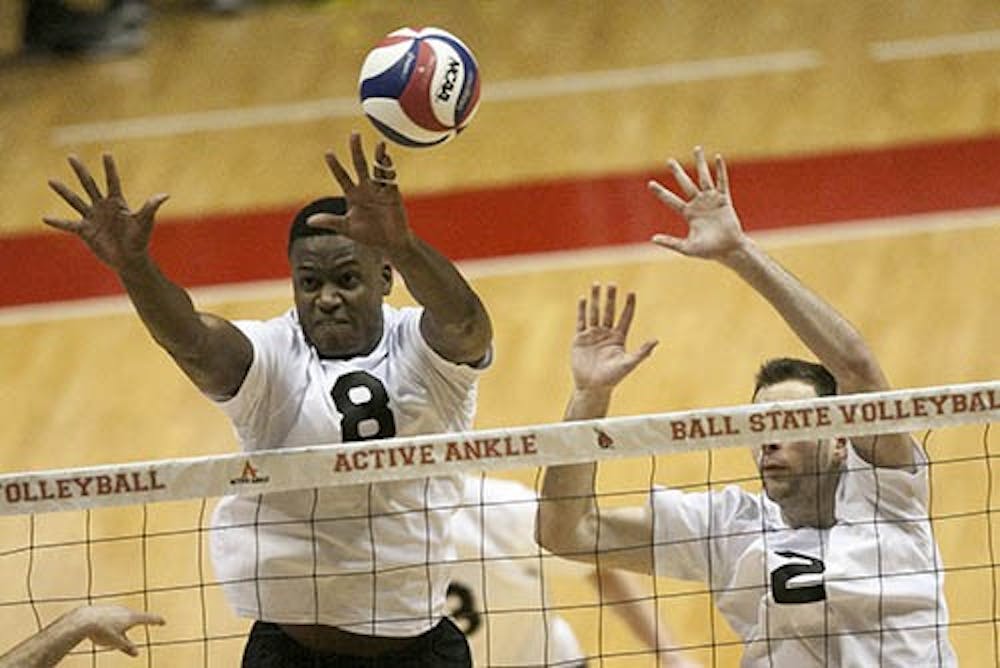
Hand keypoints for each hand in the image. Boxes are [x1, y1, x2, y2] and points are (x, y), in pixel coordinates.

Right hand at [43, 155, 168, 271]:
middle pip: (89, 184)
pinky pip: (69, 224)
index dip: (110, 168)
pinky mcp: (85, 231)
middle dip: (81, 171)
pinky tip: (45, 218)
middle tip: (71, 156)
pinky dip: (57, 222)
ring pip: (75, 201)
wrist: (129, 259)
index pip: (112, 182)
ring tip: (51, 180)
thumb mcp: (145, 222)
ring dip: (64, 191)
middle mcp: (102, 207)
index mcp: (117, 203)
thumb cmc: (139, 240)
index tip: (106, 153)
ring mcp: (92, 218)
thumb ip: (150, 207)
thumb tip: (165, 195)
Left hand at [75, 605, 164, 656]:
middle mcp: (126, 610)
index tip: (163, 622)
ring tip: (111, 634)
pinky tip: (102, 629)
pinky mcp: (105, 608)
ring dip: (121, 625)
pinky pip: (112, 616)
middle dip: (135, 624)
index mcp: (132, 617)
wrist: (83, 620)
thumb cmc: (102, 631)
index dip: (157, 621)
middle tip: (135, 630)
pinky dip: (112, 623)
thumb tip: (136, 652)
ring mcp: (115, 608)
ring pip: (123, 618)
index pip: (149, 619)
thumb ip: (127, 647)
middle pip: (135, 618)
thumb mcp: (116, 643)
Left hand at [309, 132, 411, 252]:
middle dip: (357, 150)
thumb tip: (309, 221)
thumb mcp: (347, 228)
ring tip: (380, 144)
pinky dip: (390, 170)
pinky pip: (391, 180)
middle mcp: (366, 188)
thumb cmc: (368, 235)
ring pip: (379, 168)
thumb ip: (331, 222)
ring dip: (379, 156)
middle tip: (354, 134)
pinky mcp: (393, 194)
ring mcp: (380, 190)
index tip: (328, 153)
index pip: (342, 177)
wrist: (389, 243)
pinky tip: (388, 161)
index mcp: (353, 195)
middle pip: (360, 164)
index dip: (335, 166)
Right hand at [572, 284, 656, 391]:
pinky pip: (581, 321)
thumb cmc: (612, 378)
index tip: (631, 293)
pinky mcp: (580, 339)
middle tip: (612, 284)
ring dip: (595, 299)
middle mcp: (606, 334)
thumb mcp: (628, 364)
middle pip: (609, 311)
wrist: (592, 387)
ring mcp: (592, 335)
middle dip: (610, 298)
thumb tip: (656, 340)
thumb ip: (642, 352)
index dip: (628, 306)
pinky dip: (582, 310)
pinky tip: (583, 299)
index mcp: (618, 338)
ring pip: (595, 313)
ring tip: (596, 285)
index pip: (625, 318)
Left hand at [647, 146, 744, 259]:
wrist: (729, 250)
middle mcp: (698, 204)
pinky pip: (722, 182)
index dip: (661, 192)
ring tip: (696, 149)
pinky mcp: (724, 200)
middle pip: (685, 184)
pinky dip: (720, 170)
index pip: (671, 200)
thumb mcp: (687, 248)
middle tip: (668, 160)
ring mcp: (711, 200)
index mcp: (688, 213)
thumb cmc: (709, 251)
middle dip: (677, 172)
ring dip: (700, 164)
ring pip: (704, 178)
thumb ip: (671, 243)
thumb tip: (652, 239)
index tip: (650, 183)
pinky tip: (717, 158)